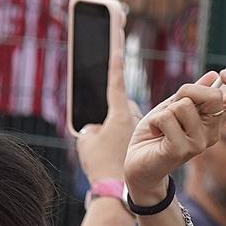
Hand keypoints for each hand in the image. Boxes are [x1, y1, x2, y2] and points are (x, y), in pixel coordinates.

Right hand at [74, 32, 138, 185]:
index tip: (119, 39)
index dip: (115, 62)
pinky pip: (130, 130)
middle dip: (116, 111)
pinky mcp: (139, 138)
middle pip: (124, 103)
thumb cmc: (99, 163)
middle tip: (107, 132)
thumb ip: (90, 125)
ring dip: (119, 125)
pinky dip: (122, 135)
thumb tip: (97, 124)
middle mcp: (132, 117)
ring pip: (128, 117)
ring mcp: (137, 127)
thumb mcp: (86, 140)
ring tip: (110, 146)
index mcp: (118, 113)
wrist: (115, 186)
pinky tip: (114, 150)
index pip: (115, 82)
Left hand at [123, 70, 225, 207]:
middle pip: (214, 96)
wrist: (138, 163)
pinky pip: (167, 118)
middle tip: (172, 104)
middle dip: (188, 90)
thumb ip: (192, 94)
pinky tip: (154, 133)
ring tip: (160, 125)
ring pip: (184, 105)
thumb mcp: (173, 107)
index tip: (224, 73)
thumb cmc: (156, 134)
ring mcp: (199, 143)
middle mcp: (213, 132)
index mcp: (214, 119)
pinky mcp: (181, 150)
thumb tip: (213, 75)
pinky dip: (154, 120)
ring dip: (165, 110)